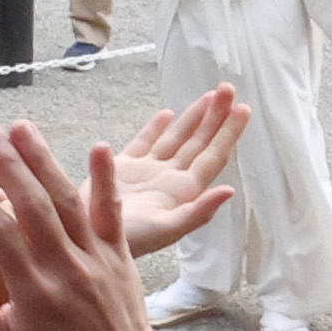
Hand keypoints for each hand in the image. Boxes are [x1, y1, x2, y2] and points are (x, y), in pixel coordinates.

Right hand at [105, 84, 244, 256]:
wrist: (88, 241)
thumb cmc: (129, 241)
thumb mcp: (167, 230)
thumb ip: (199, 212)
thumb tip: (229, 190)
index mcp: (184, 190)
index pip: (213, 155)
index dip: (229, 132)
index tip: (243, 108)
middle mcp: (170, 177)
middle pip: (199, 141)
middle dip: (215, 115)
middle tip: (228, 88)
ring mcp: (148, 171)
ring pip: (176, 138)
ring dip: (193, 117)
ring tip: (209, 96)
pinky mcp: (124, 168)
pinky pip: (145, 142)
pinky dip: (156, 128)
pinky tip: (167, 114)